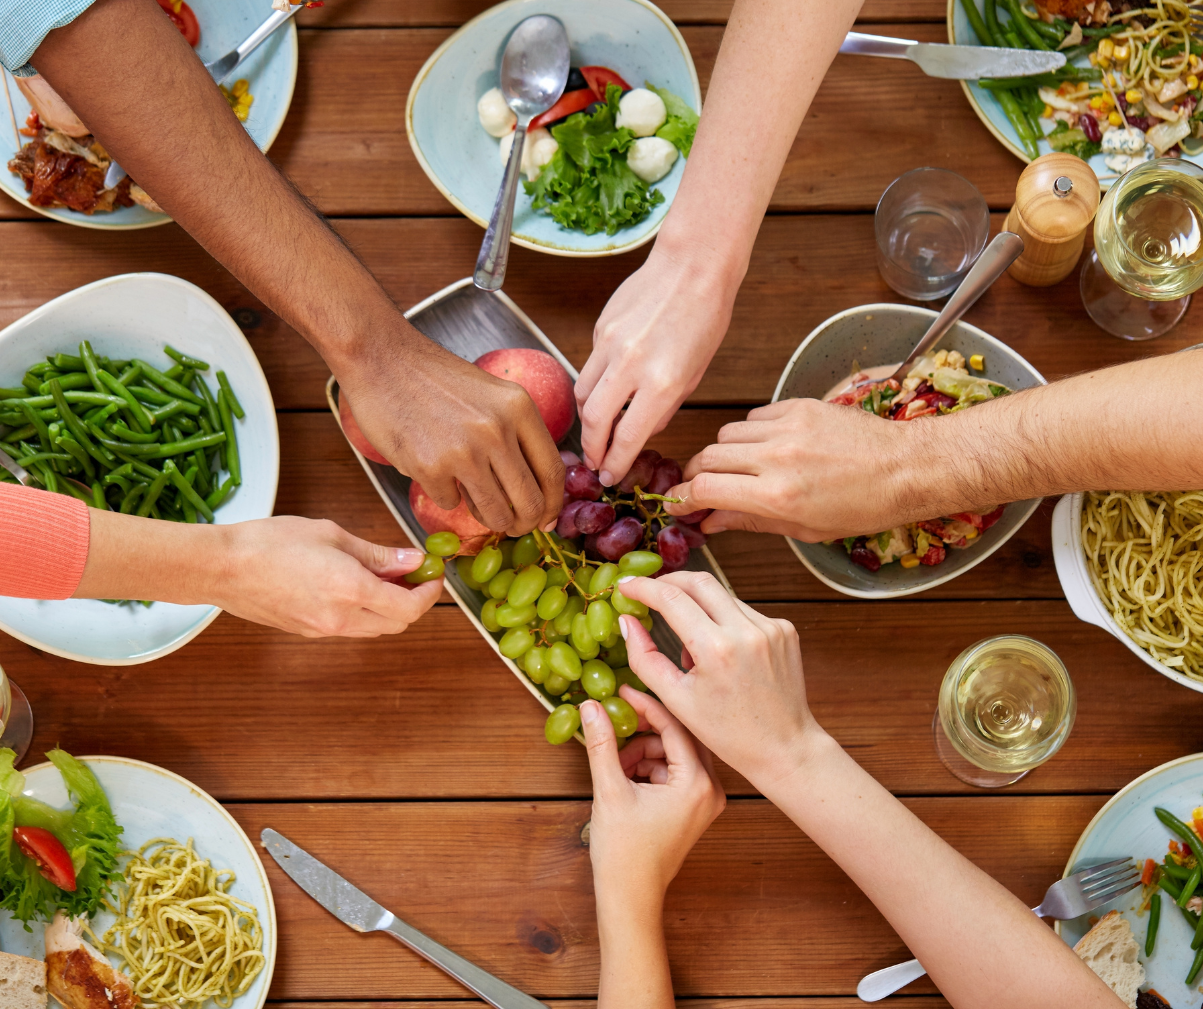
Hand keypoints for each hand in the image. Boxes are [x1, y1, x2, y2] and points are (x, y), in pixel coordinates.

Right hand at [210, 516, 441, 636]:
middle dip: (414, 601)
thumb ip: (377, 554)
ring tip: (385, 577)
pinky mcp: (308, 632)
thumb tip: (412, 560)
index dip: (429, 592)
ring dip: (390, 609)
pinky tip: (356, 587)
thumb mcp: (332, 535)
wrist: (222, 567)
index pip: (410, 606)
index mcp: (352, 591)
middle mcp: (341, 618)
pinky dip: (365, 612)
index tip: (433, 574)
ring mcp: (323, 630)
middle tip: (414, 574)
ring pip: (375, 629)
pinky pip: (350, 628)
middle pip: (397, 623)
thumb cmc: (271, 542)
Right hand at [339, 326, 563, 535]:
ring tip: (475, 502)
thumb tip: (537, 485)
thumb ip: (517, 432)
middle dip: (524, 523)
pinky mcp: (430, 467)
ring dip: (488, 518)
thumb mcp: (493, 395)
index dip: (553, 504)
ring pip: (495, 513)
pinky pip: (450, 503)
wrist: (382, 359)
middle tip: (513, 525)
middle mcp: (497, 430)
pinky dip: (445, 494)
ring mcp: (464, 451)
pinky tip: (434, 469)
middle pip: (530, 501)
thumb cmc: (436, 380)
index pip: (553, 472)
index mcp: (519, 409)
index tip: (546, 519)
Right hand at [575, 248, 736, 486]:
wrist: (692, 265)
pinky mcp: (599, 328)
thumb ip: (665, 406)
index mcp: (662, 382)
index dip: (615, 463)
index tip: (610, 476)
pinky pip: (589, 366)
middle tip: (595, 461)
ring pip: (581, 394)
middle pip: (593, 421)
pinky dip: (594, 383)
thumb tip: (641, 429)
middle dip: (591, 448)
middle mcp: (630, 365)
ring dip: (587, 418)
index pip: (627, 438)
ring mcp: (610, 345)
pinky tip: (608, 385)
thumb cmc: (705, 317)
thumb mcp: (695, 373)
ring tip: (597, 429)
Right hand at [581, 686, 724, 896]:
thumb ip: (602, 744)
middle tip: (617, 722)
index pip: (675, 727)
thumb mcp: (610, 790)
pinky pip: (674, 772)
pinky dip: (650, 768)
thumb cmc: (623, 852)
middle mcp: (711, 790)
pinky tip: (626, 777)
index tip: (622, 692)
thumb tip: (592, 707)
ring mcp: (705, 800)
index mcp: (697, 783)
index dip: (646, 706)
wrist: (630, 897)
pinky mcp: (695, 808)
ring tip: (616, 765)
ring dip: (644, 751)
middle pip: (679, 738)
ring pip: (675, 754)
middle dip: (645, 731)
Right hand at [615, 572, 819, 786]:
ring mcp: (771, 627)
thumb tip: (627, 622)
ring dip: (699, 607)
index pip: (672, 598)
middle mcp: (747, 631)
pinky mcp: (784, 629)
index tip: (626, 586)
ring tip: (692, 645)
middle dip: (670, 582)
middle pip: (699, 581)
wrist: (784, 747)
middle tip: (650, 594)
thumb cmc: (729, 733)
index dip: (644, 587)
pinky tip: (722, 653)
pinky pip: (743, 611)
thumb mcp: (676, 701)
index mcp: (717, 649)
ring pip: (722, 595)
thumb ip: (645, 658)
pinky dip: (724, 621)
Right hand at [663, 398, 912, 540]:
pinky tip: (766, 446)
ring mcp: (788, 427)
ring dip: (724, 453)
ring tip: (739, 468)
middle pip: (708, 458)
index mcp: (777, 495)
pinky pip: (754, 416)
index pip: (706, 489)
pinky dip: (751, 432)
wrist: (907, 468)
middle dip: (697, 475)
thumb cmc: (864, 506)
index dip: (683, 498)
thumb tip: (710, 522)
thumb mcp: (804, 528)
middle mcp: (777, 457)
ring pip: (727, 434)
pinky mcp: (800, 406)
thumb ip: (750, 521)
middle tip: (702, 488)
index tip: (677, 503)